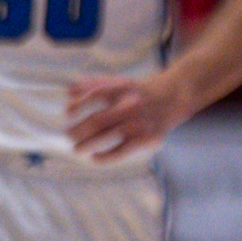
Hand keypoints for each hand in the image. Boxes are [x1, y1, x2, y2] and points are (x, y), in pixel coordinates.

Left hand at [67, 74, 189, 161]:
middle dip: (79, 130)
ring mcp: (140, 122)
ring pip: (109, 136)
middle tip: (69, 135)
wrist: (173, 98)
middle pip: (99, 120)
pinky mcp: (148, 138)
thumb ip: (94, 85)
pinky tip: (94, 157)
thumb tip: (69, 91)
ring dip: (88, 145)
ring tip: (76, 149)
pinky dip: (105, 157)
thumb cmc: (138, 92)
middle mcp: (131, 105)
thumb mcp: (119, 83)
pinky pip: (122, 151)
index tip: (68, 113)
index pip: (96, 96)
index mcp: (123, 90)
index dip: (79, 105)